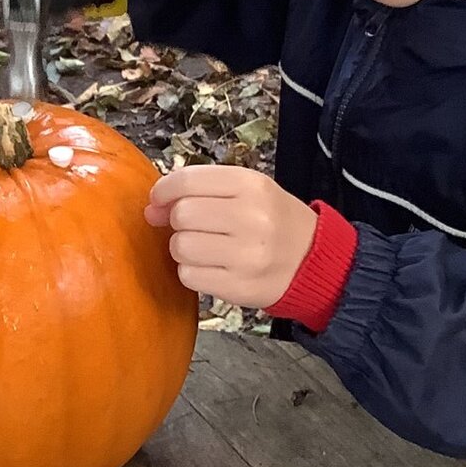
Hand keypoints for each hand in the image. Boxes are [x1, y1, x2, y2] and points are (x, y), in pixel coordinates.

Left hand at [145, 165, 317, 307]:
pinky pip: (188, 276)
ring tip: (206, 248)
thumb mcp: (249, 191)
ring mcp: (247, 255)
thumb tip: (152, 208)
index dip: (164, 191)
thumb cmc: (273, 222)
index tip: (160, 200)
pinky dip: (192, 272)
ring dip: (184, 249)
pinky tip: (212, 267)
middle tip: (194, 227)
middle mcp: (251, 217)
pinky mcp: (239, 287)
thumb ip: (200, 190)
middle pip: (181, 214)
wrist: (313, 260)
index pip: (187, 180)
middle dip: (178, 222)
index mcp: (252, 185)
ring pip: (181, 247)